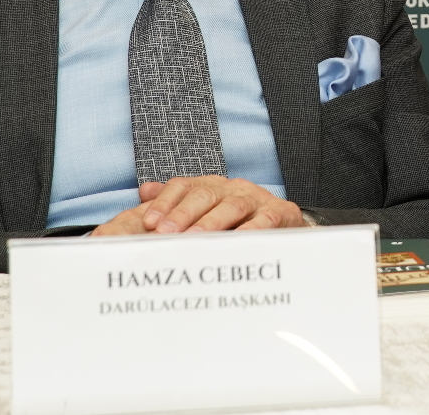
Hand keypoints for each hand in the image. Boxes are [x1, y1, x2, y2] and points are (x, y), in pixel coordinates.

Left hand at [90, 177, 306, 234]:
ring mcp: (256, 198)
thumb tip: (144, 190)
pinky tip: (236, 242)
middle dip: (182, 214)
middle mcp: (232, 188)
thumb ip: (176, 200)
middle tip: (164, 233)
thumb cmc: (238, 218)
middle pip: (205, 194)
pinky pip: (264, 220)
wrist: (284, 221)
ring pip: (232, 206)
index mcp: (212, 185)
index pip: (184, 186)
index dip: (165, 202)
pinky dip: (250, 230)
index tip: (148, 222)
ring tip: (193, 240)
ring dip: (211, 223)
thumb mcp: (207, 207)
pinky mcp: (279, 212)